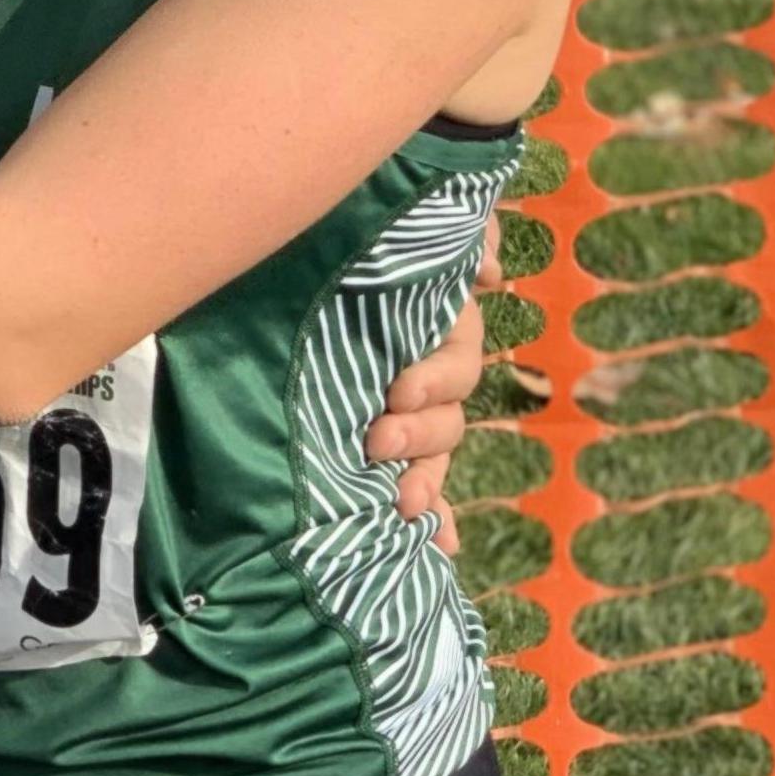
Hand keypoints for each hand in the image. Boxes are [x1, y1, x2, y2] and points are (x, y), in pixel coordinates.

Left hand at [361, 213, 502, 556]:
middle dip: (418, 437)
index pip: (457, 363)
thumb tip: (490, 272)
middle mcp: (422, 371)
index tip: (399, 391)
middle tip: (377, 439)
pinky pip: (415, 485)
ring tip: (400, 505)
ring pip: (431, 458)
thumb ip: (458, 232)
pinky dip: (434, 520)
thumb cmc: (349, 232)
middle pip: (446, 419)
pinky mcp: (376, 443)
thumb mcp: (399, 223)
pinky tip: (442, 551)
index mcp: (434, 324)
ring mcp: (399, 412)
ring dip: (423, 483)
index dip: (436, 382)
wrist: (285, 244)